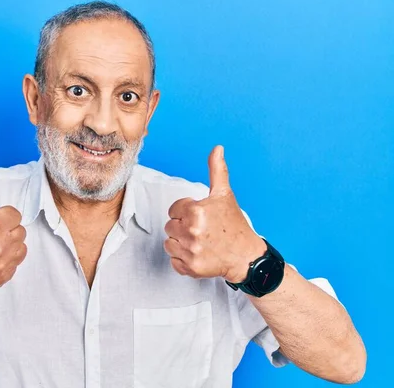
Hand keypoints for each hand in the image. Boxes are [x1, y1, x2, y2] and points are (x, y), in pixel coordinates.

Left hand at [164, 145, 266, 282]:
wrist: (246, 257)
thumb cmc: (234, 225)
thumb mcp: (225, 195)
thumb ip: (217, 170)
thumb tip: (217, 148)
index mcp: (196, 211)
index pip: (174, 210)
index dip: (186, 212)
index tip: (200, 217)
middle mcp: (191, 231)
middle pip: (170, 226)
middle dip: (183, 227)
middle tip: (202, 231)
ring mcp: (190, 250)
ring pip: (169, 243)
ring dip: (180, 243)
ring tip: (199, 242)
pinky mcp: (190, 267)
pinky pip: (174, 261)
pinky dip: (182, 260)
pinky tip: (197, 254)